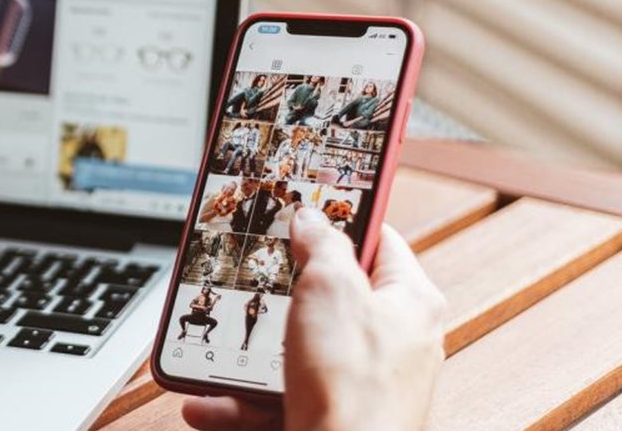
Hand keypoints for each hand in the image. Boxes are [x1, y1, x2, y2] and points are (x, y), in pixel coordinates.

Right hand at [182, 208, 445, 430]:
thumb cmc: (354, 388)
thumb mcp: (330, 288)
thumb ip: (321, 245)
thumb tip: (312, 220)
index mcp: (411, 303)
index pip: (380, 241)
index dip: (341, 221)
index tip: (306, 210)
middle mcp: (394, 344)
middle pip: (330, 300)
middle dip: (280, 296)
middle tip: (254, 282)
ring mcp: (362, 385)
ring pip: (296, 355)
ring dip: (247, 357)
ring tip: (215, 353)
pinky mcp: (332, 417)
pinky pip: (279, 399)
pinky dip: (240, 403)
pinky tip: (210, 403)